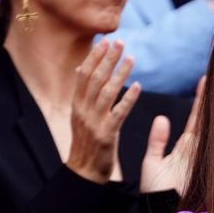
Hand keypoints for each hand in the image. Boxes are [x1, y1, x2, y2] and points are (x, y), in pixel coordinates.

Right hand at [66, 41, 140, 184]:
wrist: (84, 171)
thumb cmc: (85, 142)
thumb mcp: (79, 115)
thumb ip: (82, 92)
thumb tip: (80, 68)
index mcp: (76, 105)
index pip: (84, 75)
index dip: (95, 57)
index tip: (105, 41)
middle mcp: (83, 111)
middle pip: (96, 80)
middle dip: (108, 59)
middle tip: (120, 42)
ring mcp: (94, 123)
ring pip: (107, 93)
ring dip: (120, 74)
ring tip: (131, 59)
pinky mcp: (107, 135)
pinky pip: (119, 113)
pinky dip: (128, 99)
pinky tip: (137, 87)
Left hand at [140, 77, 203, 194]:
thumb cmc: (154, 194)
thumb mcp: (152, 164)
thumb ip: (157, 142)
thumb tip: (162, 118)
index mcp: (186, 149)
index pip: (197, 119)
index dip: (202, 100)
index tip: (206, 80)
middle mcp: (200, 151)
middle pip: (212, 120)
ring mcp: (208, 158)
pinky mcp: (212, 166)